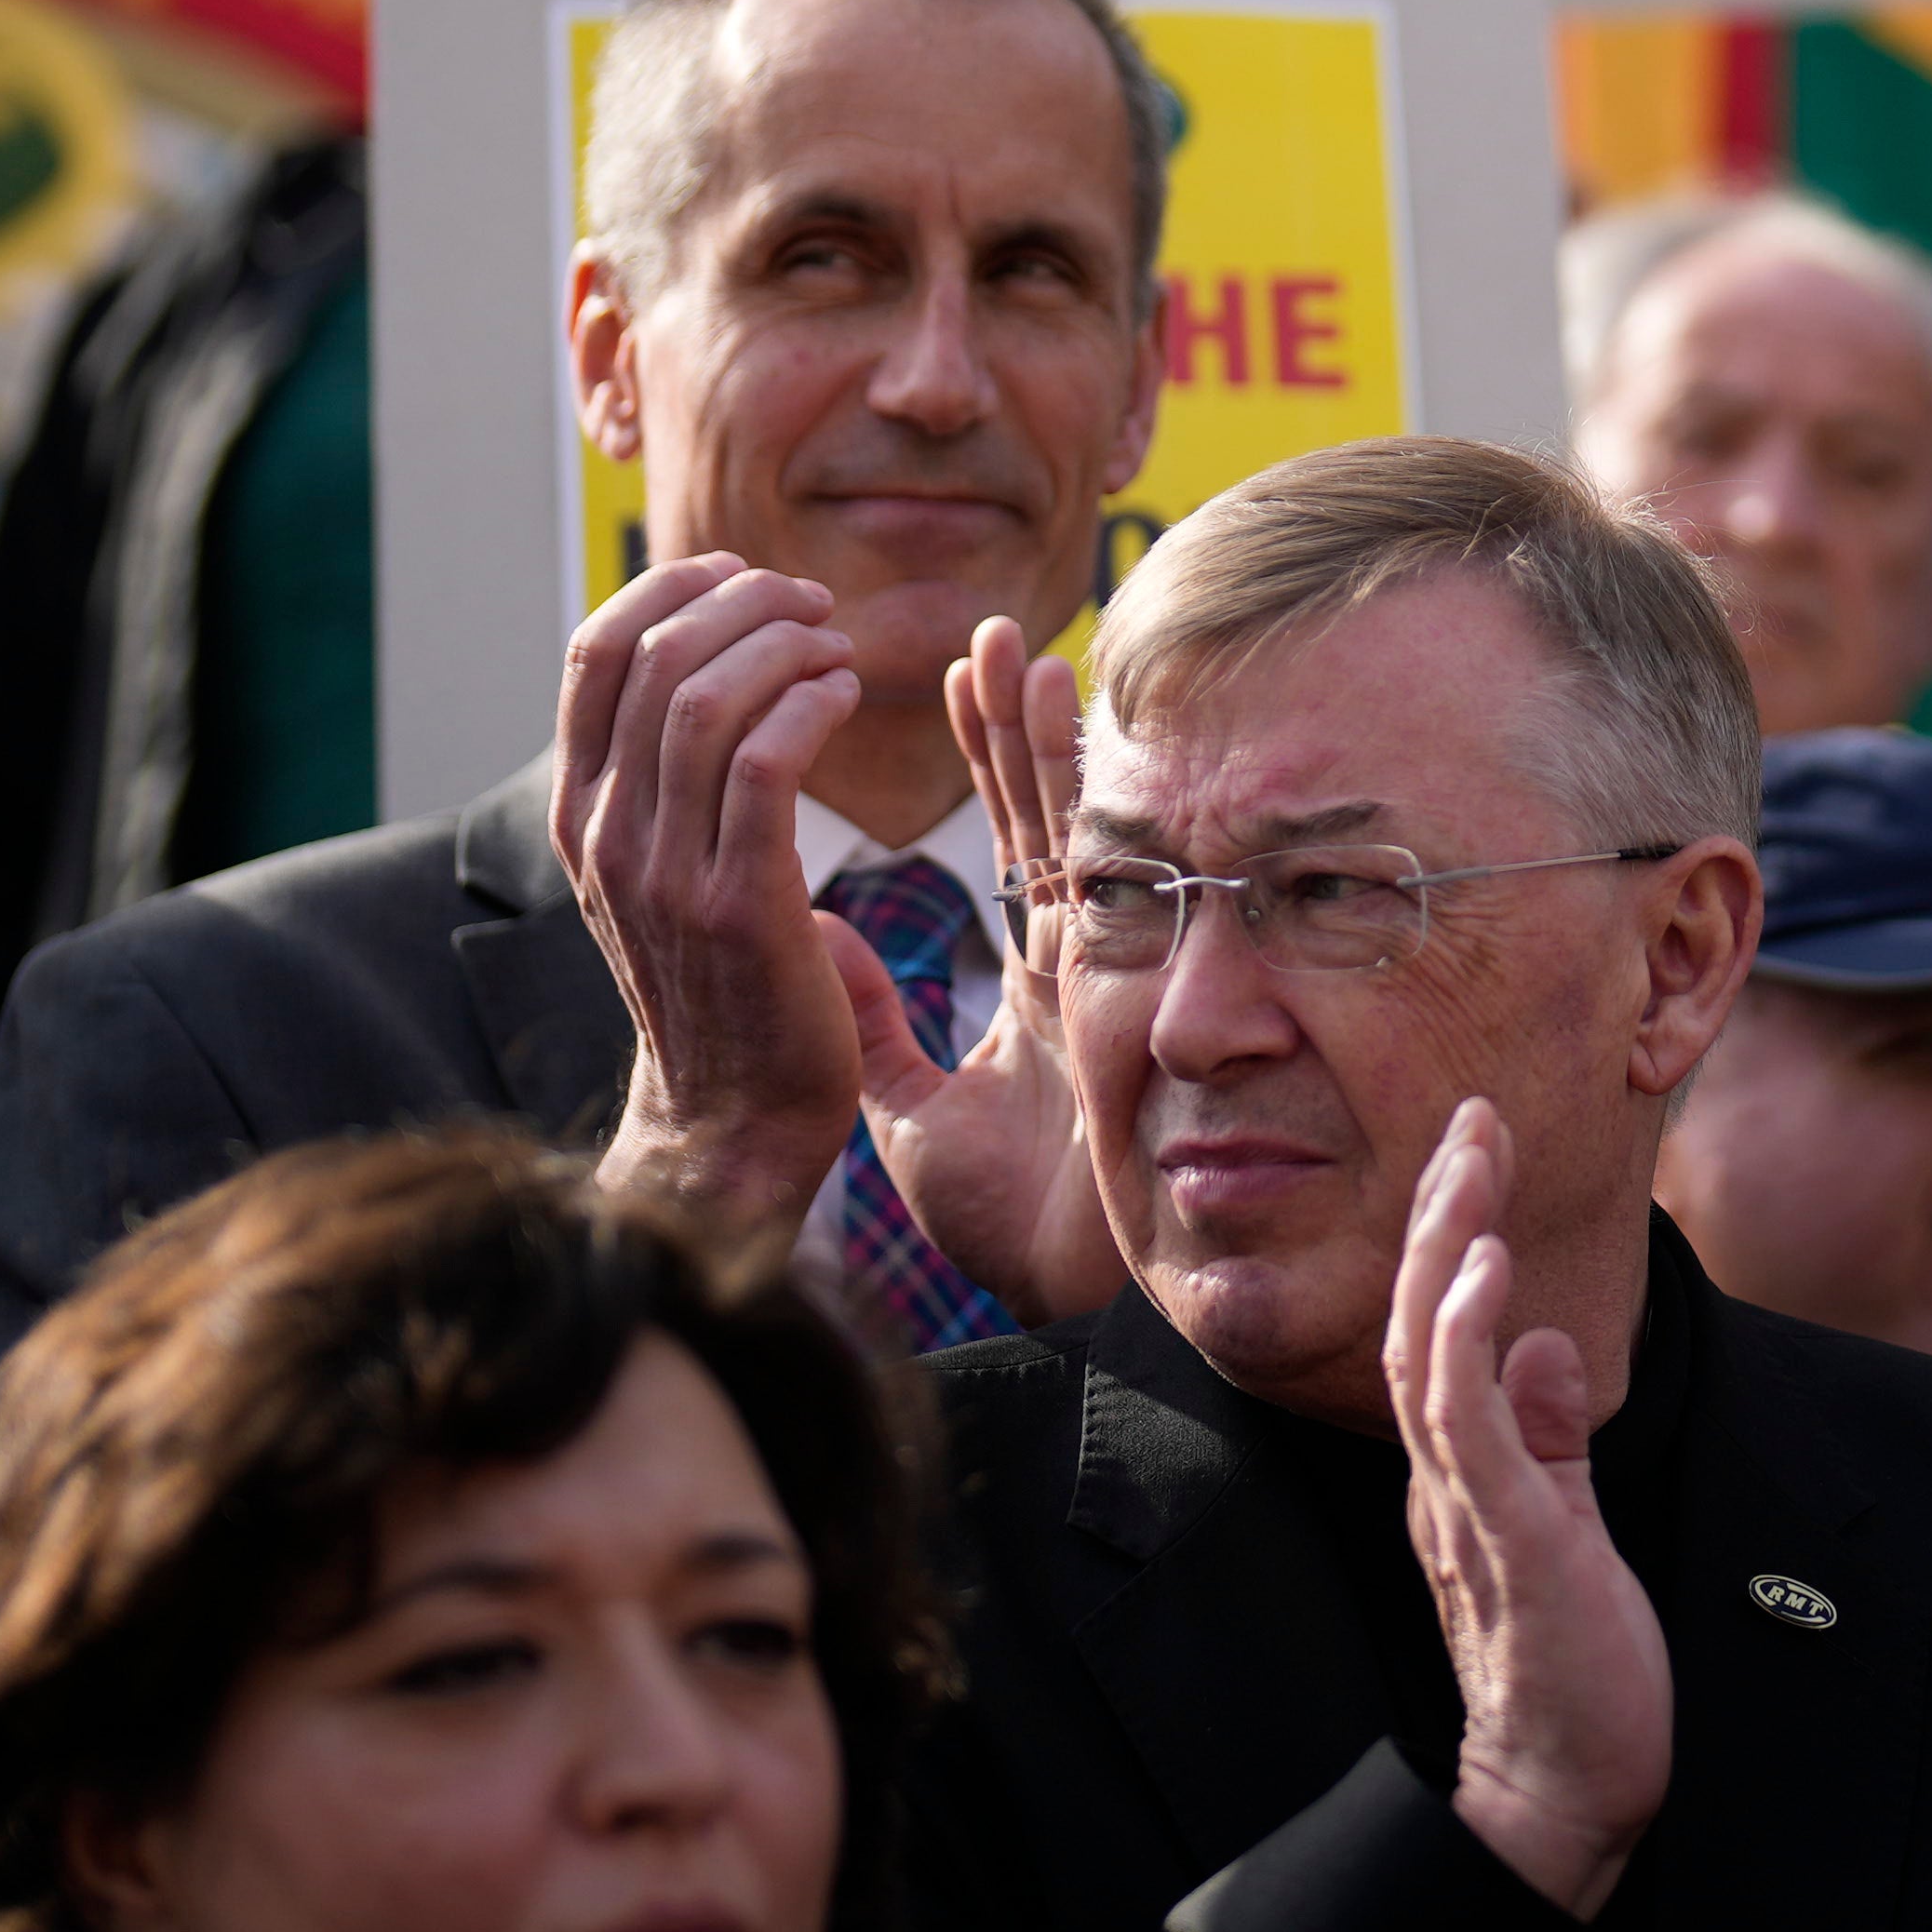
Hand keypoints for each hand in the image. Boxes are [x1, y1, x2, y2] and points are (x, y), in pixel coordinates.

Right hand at [568, 553, 908, 1242]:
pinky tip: (844, 696)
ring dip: (782, 647)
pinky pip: (764, 765)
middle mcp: (606, 835)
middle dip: (742, 605)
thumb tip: (710, 660)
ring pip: (705, 700)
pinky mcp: (737, 907)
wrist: (731, 1117)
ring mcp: (663, 873)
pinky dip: (808, 706)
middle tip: (810, 605)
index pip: (594, 654)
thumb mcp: (660, 869)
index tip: (741, 577)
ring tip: (835, 648)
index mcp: (580, 814)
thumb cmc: (721, 980)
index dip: (670, 590)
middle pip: (654, 659)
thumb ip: (667, 778)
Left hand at [897, 623, 1125, 1324]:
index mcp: (1041, 986)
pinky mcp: (1112, 995)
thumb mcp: (913, 1114)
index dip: (993, 764)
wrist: (1063, 1296)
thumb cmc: (1007, 1224)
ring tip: (1017, 649)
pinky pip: (1092, 875)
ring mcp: (1103, 975)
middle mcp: (1080, 965)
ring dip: (1042, 739)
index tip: (967, 685)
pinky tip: (1061, 718)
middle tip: (993, 635)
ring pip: (1071, 832)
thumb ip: (875, 1023)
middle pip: (1044, 819)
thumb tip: (819, 937)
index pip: (1012, 849)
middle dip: (1017, 727)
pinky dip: (1075, 790)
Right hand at [1389, 1097, 1669, 1919]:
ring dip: (1445, 1252)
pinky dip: (1465, 1345)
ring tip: (1468, 1162)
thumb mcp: (1570, 1528)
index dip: (1448, 1237)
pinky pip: (1466, 1430)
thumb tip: (1540, 1340)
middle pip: (1419, 1322)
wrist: (1569, 1799)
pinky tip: (1482, 1277)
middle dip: (1442, 1211)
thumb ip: (1547, 1437)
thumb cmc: (1575, 1675)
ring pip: (1428, 1357)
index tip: (1478, 1147)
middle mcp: (1447, 1484)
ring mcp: (1468, 1512)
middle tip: (1471, 1114)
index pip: (1438, 1333)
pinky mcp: (1508, 1545)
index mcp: (1462, 1477)